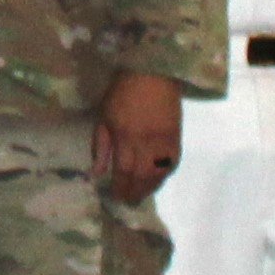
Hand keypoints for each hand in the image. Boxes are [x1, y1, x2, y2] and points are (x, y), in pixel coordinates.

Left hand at [93, 70, 183, 197]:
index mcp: (125, 135)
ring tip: (142, 194)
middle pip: (143, 175)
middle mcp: (146, 141)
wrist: (153, 72)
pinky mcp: (177, 136)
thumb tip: (97, 172)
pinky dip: (165, 174)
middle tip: (130, 202)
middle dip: (136, 191)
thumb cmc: (122, 92)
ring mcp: (164, 139)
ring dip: (151, 187)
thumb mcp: (103, 116)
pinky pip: (173, 161)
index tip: (115, 197)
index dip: (120, 186)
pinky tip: (158, 179)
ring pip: (160, 172)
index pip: (124, 169)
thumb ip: (100, 146)